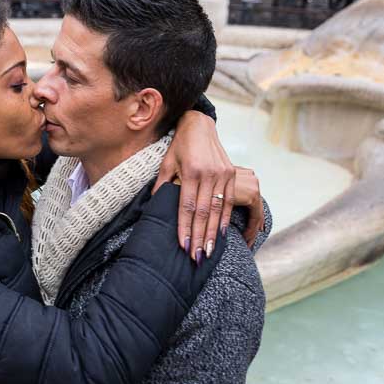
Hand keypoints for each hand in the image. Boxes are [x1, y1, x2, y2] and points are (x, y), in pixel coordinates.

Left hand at [155, 111, 265, 258]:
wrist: (200, 126)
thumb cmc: (179, 147)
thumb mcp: (166, 163)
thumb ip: (162, 185)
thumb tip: (153, 207)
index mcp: (191, 172)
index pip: (187, 206)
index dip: (185, 227)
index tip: (184, 246)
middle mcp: (209, 174)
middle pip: (204, 212)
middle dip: (200, 237)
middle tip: (196, 257)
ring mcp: (223, 174)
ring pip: (218, 210)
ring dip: (213, 234)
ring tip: (208, 252)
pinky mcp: (231, 174)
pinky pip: (229, 202)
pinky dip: (225, 220)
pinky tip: (221, 235)